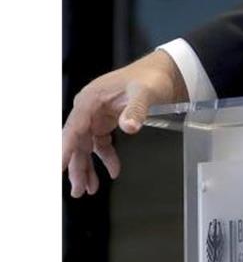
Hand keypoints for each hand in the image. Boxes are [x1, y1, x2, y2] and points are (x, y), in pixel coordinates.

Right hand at [62, 50, 187, 197]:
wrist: (165, 72)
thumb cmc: (151, 76)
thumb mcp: (145, 92)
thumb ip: (136, 109)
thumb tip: (129, 127)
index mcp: (91, 99)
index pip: (73, 128)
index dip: (65, 149)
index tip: (59, 167)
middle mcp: (90, 109)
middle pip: (77, 141)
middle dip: (77, 166)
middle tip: (79, 189)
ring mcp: (98, 116)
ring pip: (87, 146)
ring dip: (87, 167)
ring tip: (90, 188)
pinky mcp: (108, 122)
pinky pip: (101, 144)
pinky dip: (106, 158)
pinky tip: (113, 171)